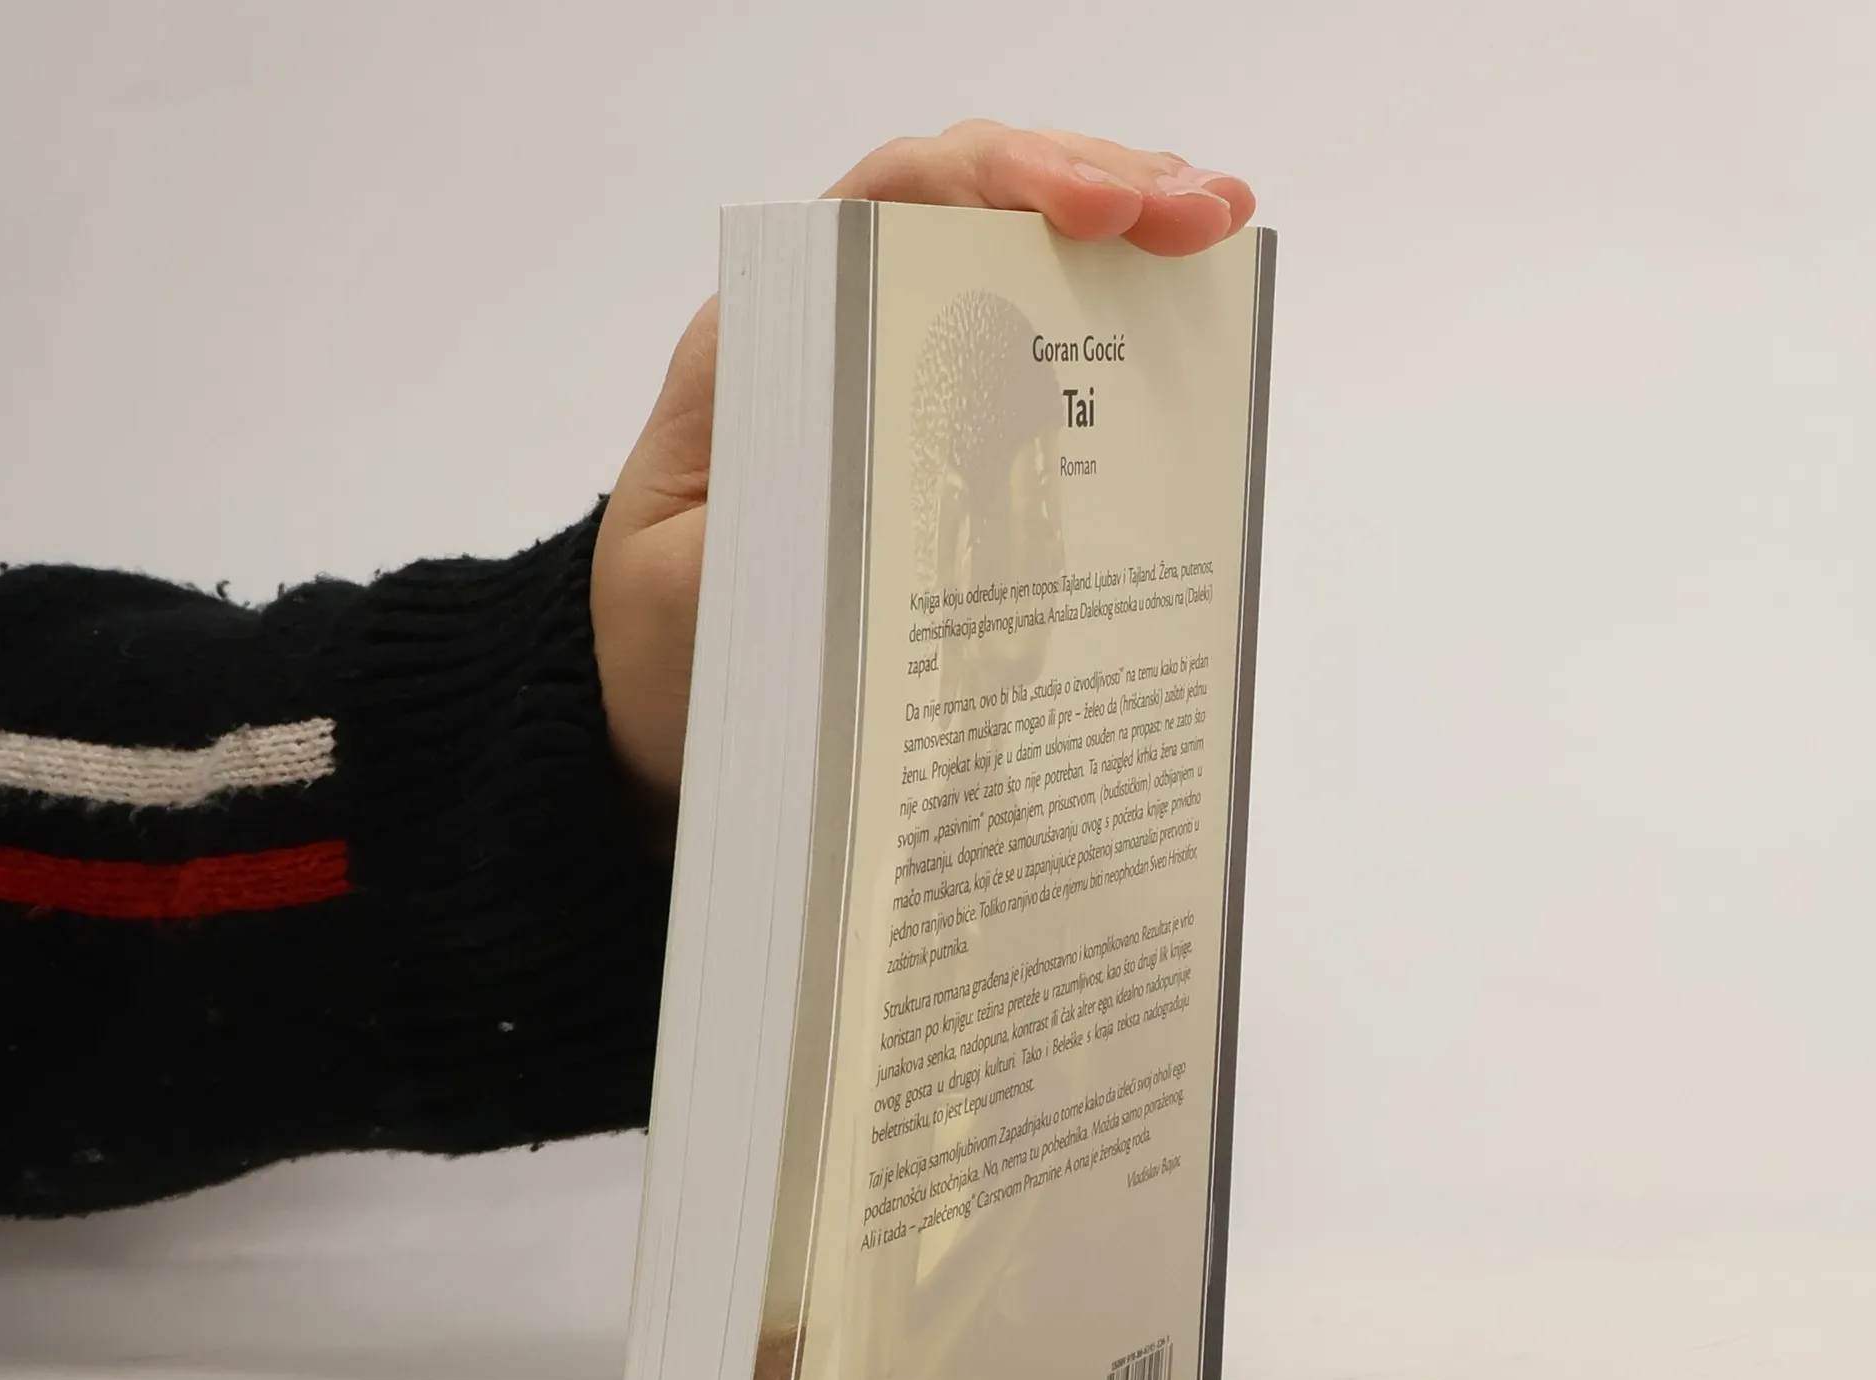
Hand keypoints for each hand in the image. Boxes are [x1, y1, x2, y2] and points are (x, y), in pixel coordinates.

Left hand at [589, 121, 1255, 820]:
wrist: (657, 702)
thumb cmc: (666, 647)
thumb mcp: (694, 596)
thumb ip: (774, 530)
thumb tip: (897, 480)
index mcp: (763, 344)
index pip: (886, 204)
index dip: (1003, 181)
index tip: (1100, 214)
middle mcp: (830, 333)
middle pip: (969, 206)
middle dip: (1097, 187)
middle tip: (1203, 216)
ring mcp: (887, 375)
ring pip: (1008, 260)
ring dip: (1121, 237)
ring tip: (1217, 230)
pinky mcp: (930, 431)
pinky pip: (1023, 348)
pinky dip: (1105, 320)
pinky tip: (1178, 314)